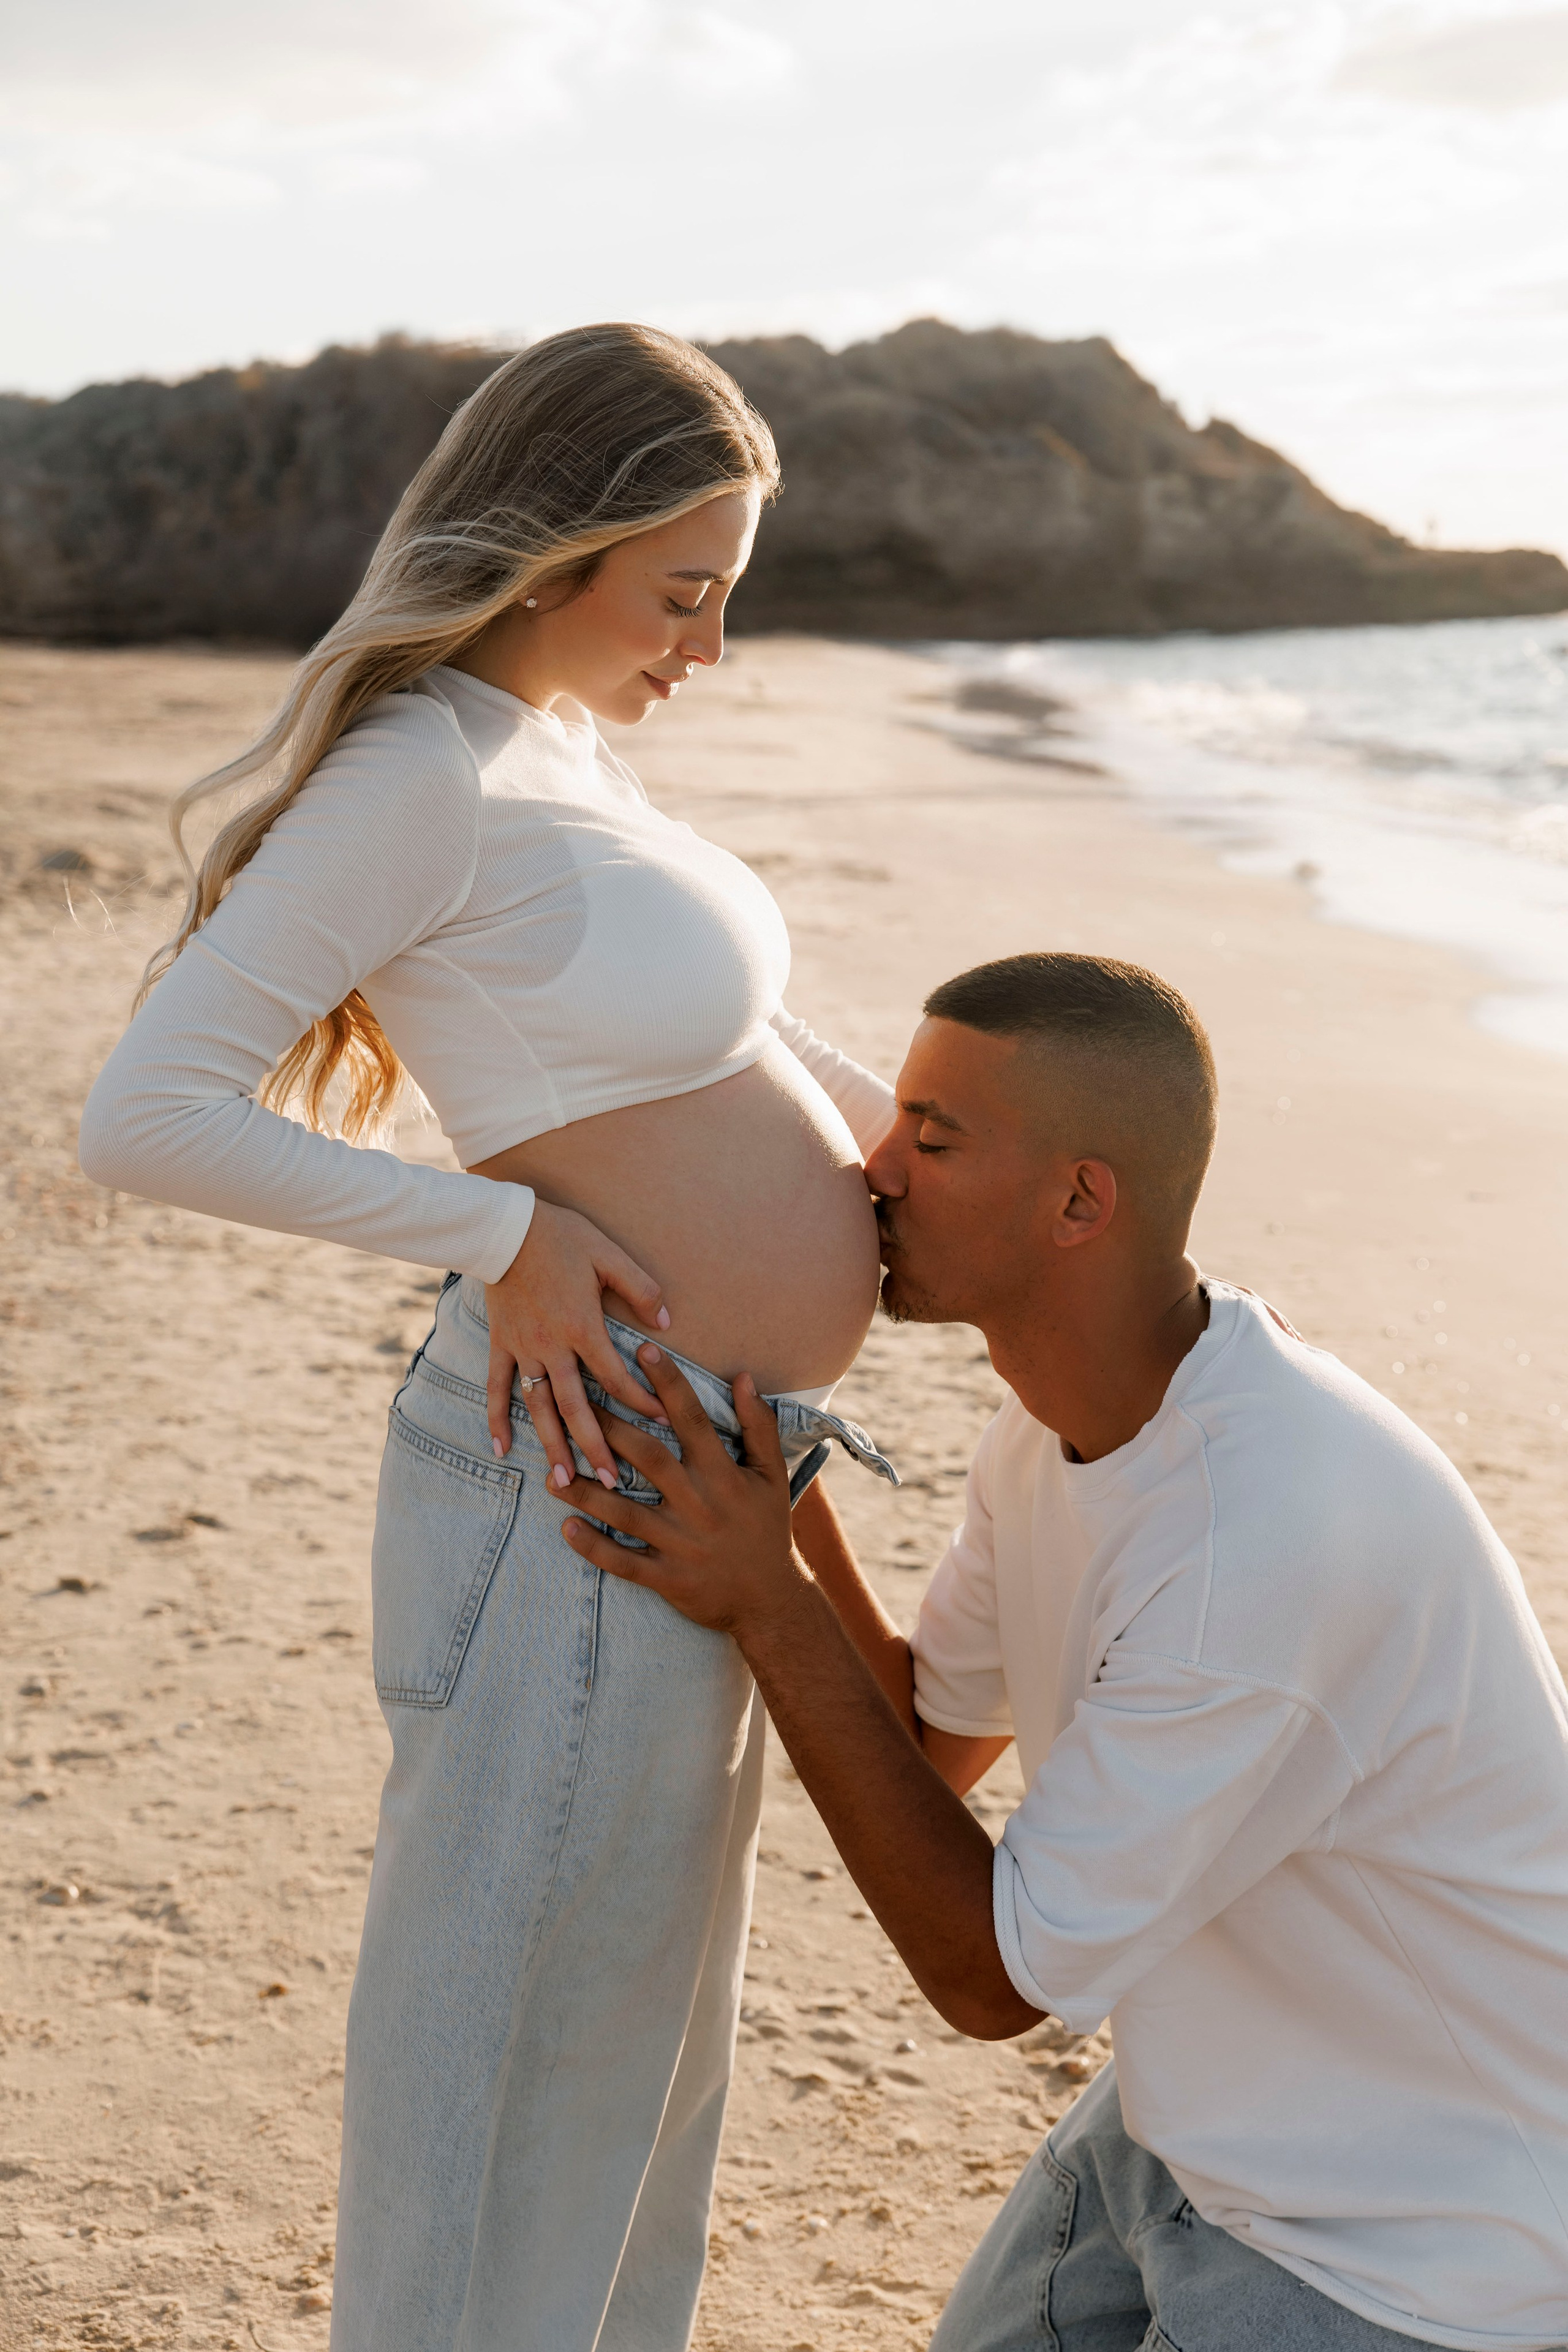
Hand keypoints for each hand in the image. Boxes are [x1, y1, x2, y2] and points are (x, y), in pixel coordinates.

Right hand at [485, 1200, 671, 1489]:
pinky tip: (503, 1449)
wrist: (505, 1228)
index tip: (663, 1423)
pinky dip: (497, 1419)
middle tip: (612, 1483)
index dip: (641, 1402)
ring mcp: (523, 1349)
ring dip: (552, 1445)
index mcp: (582, 1326)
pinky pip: (496, 1388)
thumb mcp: (609, 1255)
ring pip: (538, 1408)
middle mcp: (551, 1346)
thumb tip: (665, 1326)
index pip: (615, 1377)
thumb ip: (641, 1290)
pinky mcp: (501, 1345)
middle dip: (596, 1447)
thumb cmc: (562, 1237)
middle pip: (576, 1407)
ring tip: (565, 1482)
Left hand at [559, 1345, 800, 1635]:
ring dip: (584, 1491)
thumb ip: (758, 1425)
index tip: (642, 1351)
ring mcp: (678, 1543)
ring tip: (550, 1471)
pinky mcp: (665, 1577)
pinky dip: (593, 1547)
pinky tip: (565, 1528)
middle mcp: (697, 1504)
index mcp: (722, 1475)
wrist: (770, 1601)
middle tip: (572, 1401)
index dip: (668, 1384)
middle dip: (607, 1427)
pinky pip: (622, 1562)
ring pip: (623, 1512)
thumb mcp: (773, 1475)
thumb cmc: (767, 1530)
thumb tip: (742, 1378)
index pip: (691, 1420)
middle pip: (645, 1457)